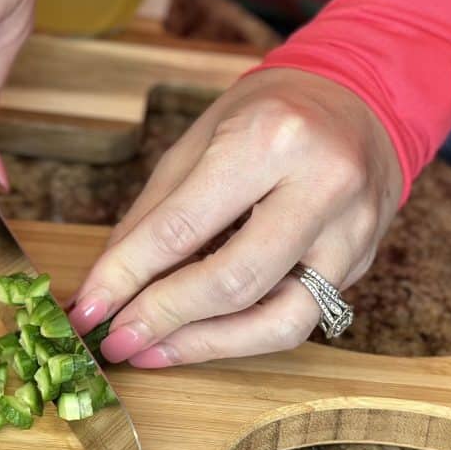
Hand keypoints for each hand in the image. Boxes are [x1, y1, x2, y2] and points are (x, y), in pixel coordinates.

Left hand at [69, 69, 401, 365]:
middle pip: (234, 281)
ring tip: (151, 351)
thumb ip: (154, 212)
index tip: (86, 307)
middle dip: (163, 317)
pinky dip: (242, 336)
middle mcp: (322, 186)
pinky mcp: (364, 264)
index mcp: (268, 140)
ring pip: (280, 320)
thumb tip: (108, 278)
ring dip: (205, 345)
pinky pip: (301, 318)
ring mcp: (352, 232)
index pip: (182, 227)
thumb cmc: (264, 112)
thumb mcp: (196, 140)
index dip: (125, 274)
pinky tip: (197, 338)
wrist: (354, 98)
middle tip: (116, 338)